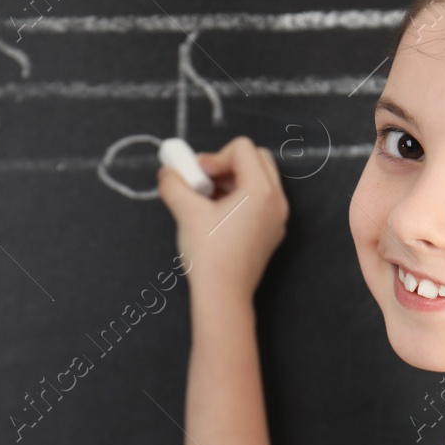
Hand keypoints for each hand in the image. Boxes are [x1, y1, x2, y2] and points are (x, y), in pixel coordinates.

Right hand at [156, 136, 288, 300]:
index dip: (214, 156)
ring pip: (258, 179)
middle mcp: (276, 201)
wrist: (223, 296)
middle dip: (226, 164)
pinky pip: (259, 201)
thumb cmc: (209, 255)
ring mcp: (277, 218)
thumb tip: (167, 172)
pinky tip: (216, 216)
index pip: (242, 148)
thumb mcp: (186, 212)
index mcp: (261, 191)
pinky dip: (239, 198)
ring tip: (205, 200)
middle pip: (256, 158)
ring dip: (231, 181)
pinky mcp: (270, 232)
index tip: (197, 177)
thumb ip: (174, 183)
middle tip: (202, 183)